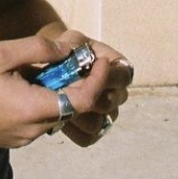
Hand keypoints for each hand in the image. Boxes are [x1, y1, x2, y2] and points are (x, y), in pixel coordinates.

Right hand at [0, 34, 113, 148]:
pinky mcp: (13, 140)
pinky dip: (41, 101)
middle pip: (71, 105)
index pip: (84, 99)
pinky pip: (38, 119)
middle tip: (68, 56)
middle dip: (76, 81)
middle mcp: (34, 130)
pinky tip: (21, 84)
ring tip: (39, 68)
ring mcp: (24, 138)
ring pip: (55, 112)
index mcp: (33, 108)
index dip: (98, 78)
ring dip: (56, 91)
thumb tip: (66, 50)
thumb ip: (37, 49)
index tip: (99, 59)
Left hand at [50, 32, 133, 146]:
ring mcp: (106, 113)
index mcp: (117, 67)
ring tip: (57, 103)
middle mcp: (117, 92)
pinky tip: (59, 119)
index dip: (105, 78)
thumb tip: (71, 54)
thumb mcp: (70, 40)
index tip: (82, 74)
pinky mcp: (93, 129)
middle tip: (63, 90)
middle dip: (84, 97)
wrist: (54, 66)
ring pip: (98, 123)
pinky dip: (73, 131)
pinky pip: (88, 138)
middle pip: (110, 103)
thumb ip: (74, 44)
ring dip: (76, 115)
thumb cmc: (66, 49)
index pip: (123, 77)